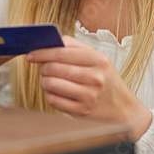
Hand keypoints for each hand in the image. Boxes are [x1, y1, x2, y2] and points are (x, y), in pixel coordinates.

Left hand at [27, 36, 152, 140]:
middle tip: (42, 67)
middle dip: (43, 67)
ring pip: (52, 84)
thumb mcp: (98, 59)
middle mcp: (95, 78)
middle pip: (55, 68)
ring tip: (48, 79)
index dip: (43, 52)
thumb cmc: (105, 80)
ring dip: (44, 81)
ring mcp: (89, 96)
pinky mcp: (81, 111)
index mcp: (99, 60)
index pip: (62, 52)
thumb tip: (50, 42)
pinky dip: (49, 94)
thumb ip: (75, 47)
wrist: (121, 108)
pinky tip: (55, 92)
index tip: (32, 54)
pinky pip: (54, 100)